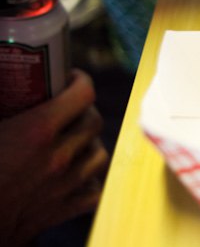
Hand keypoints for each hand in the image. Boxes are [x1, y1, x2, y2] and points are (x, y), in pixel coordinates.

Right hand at [0, 69, 108, 245]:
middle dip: (84, 111)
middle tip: (69, 109)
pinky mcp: (62, 210)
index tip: (70, 79)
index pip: (83, 95)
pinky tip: (78, 174)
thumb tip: (4, 80)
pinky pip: (95, 191)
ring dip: (90, 144)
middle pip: (94, 122)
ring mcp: (64, 185)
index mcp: (36, 131)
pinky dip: (91, 181)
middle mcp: (58, 156)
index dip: (80, 81)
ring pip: (100, 154)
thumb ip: (0, 101)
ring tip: (75, 140)